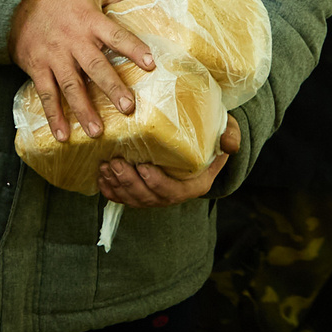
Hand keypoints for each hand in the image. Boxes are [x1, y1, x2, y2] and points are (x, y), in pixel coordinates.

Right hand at [11, 0, 154, 142]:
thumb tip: (144, 0)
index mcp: (90, 21)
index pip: (116, 35)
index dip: (133, 48)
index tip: (150, 63)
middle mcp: (74, 41)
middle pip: (96, 66)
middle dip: (112, 87)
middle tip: (128, 107)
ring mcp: (54, 56)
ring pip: (71, 86)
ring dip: (83, 110)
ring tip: (97, 132)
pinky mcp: (37, 67)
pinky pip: (47, 94)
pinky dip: (53, 115)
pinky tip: (62, 135)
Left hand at [99, 117, 239, 207]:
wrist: (200, 140)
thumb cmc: (211, 134)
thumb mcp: (227, 131)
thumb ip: (230, 136)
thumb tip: (230, 145)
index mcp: (195, 184)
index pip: (174, 191)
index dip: (157, 183)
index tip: (144, 167)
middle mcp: (175, 194)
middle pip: (149, 198)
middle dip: (129, 183)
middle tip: (115, 163)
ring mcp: (157, 196)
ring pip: (134, 200)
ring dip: (117, 186)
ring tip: (105, 167)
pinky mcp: (142, 192)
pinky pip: (124, 198)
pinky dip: (111, 191)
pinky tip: (101, 178)